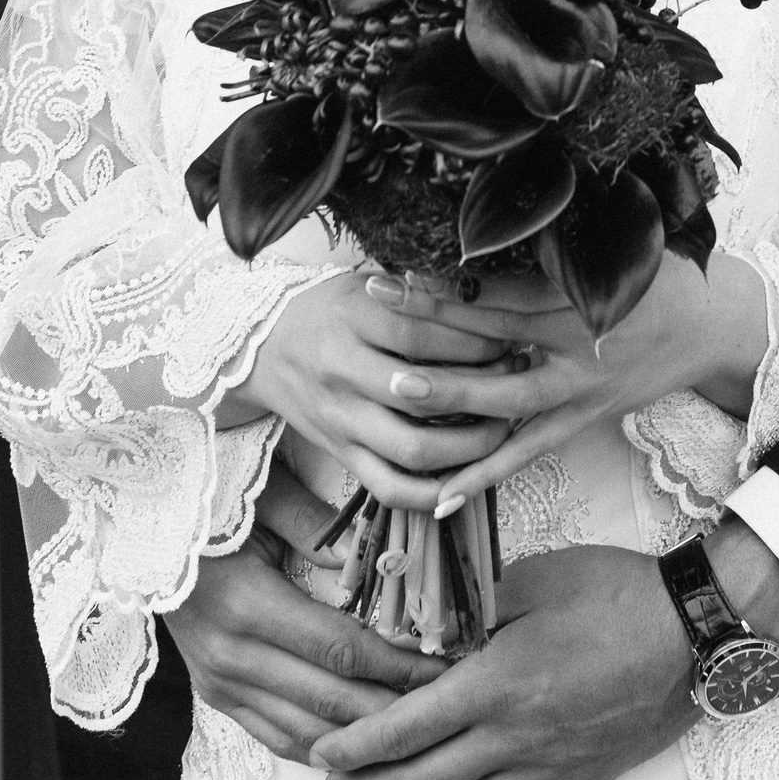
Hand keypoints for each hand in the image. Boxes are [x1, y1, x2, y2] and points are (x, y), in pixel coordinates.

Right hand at [163, 468, 443, 758]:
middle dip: (397, 711)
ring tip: (419, 735)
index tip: (447, 668)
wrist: (137, 533)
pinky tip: (364, 748)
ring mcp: (221, 683)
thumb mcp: (262, 498)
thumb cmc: (208, 504)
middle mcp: (232, 657)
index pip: (343, 653)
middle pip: (332, 703)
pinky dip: (324, 747)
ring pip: (308, 732)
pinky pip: (278, 737)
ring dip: (366, 740)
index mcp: (248, 606)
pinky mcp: (216, 695)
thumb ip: (319, 527)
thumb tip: (382, 559)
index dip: (399, 667)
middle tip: (451, 708)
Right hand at [230, 270, 523, 510]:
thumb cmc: (327, 310)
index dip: (471, 342)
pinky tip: (466, 479)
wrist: (261, 347)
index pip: (419, 336)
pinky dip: (431, 493)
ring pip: (412, 449)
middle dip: (482, 393)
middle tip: (517, 382)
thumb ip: (416, 295)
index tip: (508, 341)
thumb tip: (485, 300)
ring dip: (469, 447)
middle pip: (423, 395)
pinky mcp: (341, 455)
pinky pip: (389, 489)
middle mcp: (343, 373)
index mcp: (350, 321)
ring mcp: (341, 420)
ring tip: (504, 428)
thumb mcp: (363, 285)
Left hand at [309, 542, 695, 779]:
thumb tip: (427, 626)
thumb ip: (474, 606)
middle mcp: (515, 738)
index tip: (322, 752)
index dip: (356, 746)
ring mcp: (548, 768)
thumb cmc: (614, 592)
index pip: (405, 730)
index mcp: (496, 685)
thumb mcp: (533, 579)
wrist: (693, 630)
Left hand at [373, 255, 771, 511]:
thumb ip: (557, 240)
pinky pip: (528, 452)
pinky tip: (441, 496)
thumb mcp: (614, 245)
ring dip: (449, 397)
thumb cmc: (657, 273)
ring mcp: (578, 388)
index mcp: (578, 293)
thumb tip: (499, 206)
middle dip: (429, 322)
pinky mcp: (581, 419)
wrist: (710, 324)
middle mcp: (575, 341)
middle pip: (492, 333)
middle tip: (374, 309)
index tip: (398, 269)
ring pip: (505, 398)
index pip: (501, 287)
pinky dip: (486, 475)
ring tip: (395, 393)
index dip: (448, 280)